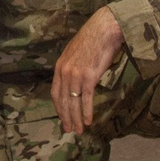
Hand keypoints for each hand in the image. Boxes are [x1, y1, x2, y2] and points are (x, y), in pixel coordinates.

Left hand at [51, 6, 123, 132]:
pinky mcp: (89, 76)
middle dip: (66, 117)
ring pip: (73, 103)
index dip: (59, 108)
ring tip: (79, 130)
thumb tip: (75, 80)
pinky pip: (86, 99)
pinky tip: (88, 121)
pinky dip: (87, 112)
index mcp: (60, 66)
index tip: (62, 118)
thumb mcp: (74, 53)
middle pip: (63, 101)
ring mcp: (76, 75)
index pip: (56, 93)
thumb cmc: (93, 40)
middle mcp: (65, 72)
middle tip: (69, 130)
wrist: (103, 30)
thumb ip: (72, 67)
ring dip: (76, 119)